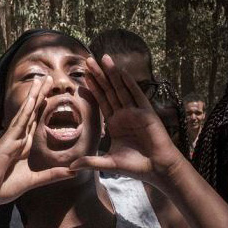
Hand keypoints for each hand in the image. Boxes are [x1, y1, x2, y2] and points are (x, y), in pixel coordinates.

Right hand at [0, 76, 75, 208]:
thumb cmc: (3, 187)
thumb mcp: (34, 181)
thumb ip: (52, 175)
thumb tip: (73, 171)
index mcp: (22, 145)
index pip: (34, 121)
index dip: (42, 106)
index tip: (51, 93)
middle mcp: (17, 138)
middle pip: (31, 112)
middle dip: (40, 94)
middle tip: (49, 78)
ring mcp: (11, 138)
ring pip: (25, 112)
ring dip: (34, 96)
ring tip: (43, 80)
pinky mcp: (7, 143)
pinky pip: (19, 124)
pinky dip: (25, 110)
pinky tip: (32, 99)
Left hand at [69, 55, 184, 187]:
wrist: (157, 169)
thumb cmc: (136, 166)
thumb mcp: (108, 163)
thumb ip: (89, 162)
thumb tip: (70, 168)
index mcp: (115, 123)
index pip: (102, 101)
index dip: (93, 88)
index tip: (84, 75)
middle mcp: (124, 114)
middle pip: (109, 90)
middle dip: (99, 75)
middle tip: (88, 60)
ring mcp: (136, 112)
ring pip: (121, 89)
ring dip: (112, 74)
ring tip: (102, 58)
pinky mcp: (147, 113)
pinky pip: (137, 95)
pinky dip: (129, 83)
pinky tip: (121, 72)